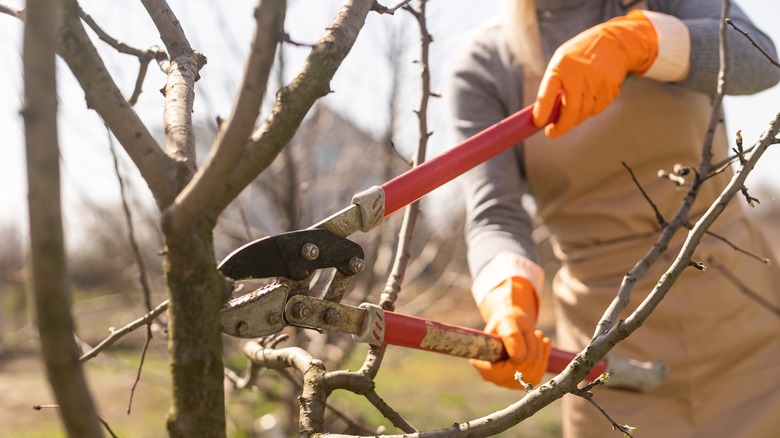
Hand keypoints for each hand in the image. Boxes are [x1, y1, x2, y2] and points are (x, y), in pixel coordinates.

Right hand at [470, 277, 550, 387]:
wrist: (511, 323)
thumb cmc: (506, 321)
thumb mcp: (506, 322)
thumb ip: (511, 337)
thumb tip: (520, 358)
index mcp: (481, 363)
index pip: (502, 372)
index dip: (519, 359)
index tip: (529, 335)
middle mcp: (493, 377)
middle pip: (519, 373)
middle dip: (532, 351)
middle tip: (536, 332)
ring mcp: (508, 381)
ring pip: (531, 375)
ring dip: (540, 353)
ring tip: (538, 335)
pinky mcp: (522, 381)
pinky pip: (538, 374)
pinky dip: (544, 357)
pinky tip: (544, 343)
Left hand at [533, 10, 658, 136]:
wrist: (612, 42)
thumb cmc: (578, 58)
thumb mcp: (561, 64)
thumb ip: (553, 86)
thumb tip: (546, 116)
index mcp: (560, 68)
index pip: (548, 93)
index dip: (542, 110)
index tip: (539, 123)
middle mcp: (579, 76)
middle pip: (570, 111)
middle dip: (561, 127)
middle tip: (552, 132)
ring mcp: (597, 83)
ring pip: (584, 114)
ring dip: (576, 116)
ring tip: (575, 104)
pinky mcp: (610, 89)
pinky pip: (597, 109)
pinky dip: (591, 109)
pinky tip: (591, 95)